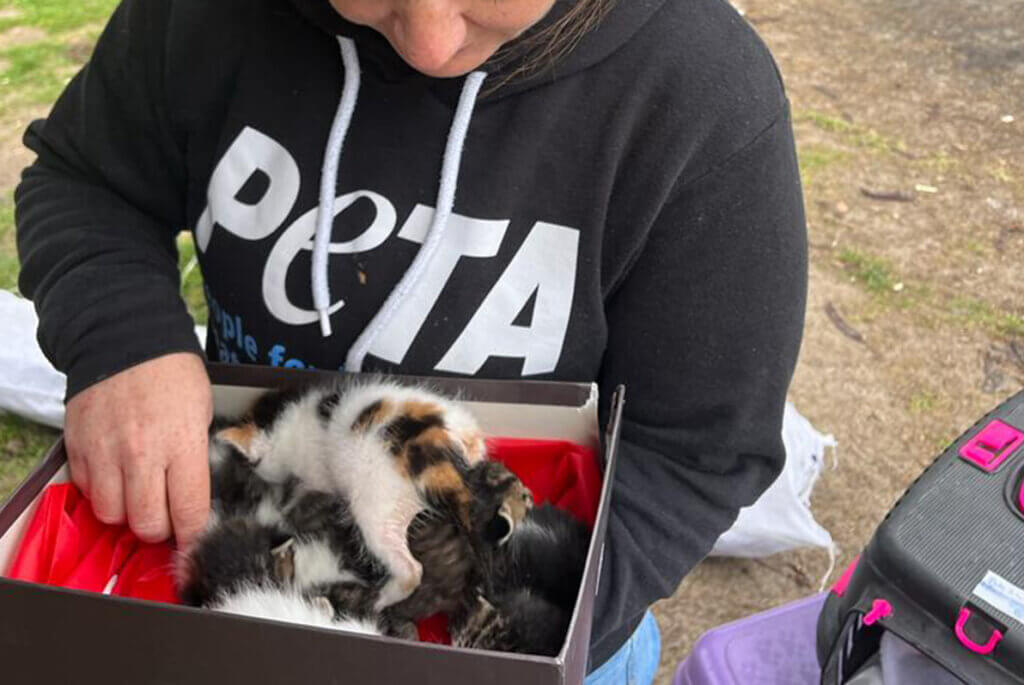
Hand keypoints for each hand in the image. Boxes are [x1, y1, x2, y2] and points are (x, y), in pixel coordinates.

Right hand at [64, 352, 211, 547]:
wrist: (126, 339)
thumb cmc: (173, 375)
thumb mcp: (201, 413)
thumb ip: (195, 457)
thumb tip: (192, 498)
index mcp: (182, 445)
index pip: (189, 513)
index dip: (194, 535)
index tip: (195, 540)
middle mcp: (142, 454)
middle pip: (147, 524)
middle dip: (160, 527)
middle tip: (166, 514)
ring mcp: (106, 452)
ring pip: (113, 515)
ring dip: (127, 512)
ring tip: (138, 493)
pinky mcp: (79, 447)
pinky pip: (89, 491)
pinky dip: (102, 492)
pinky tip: (116, 475)